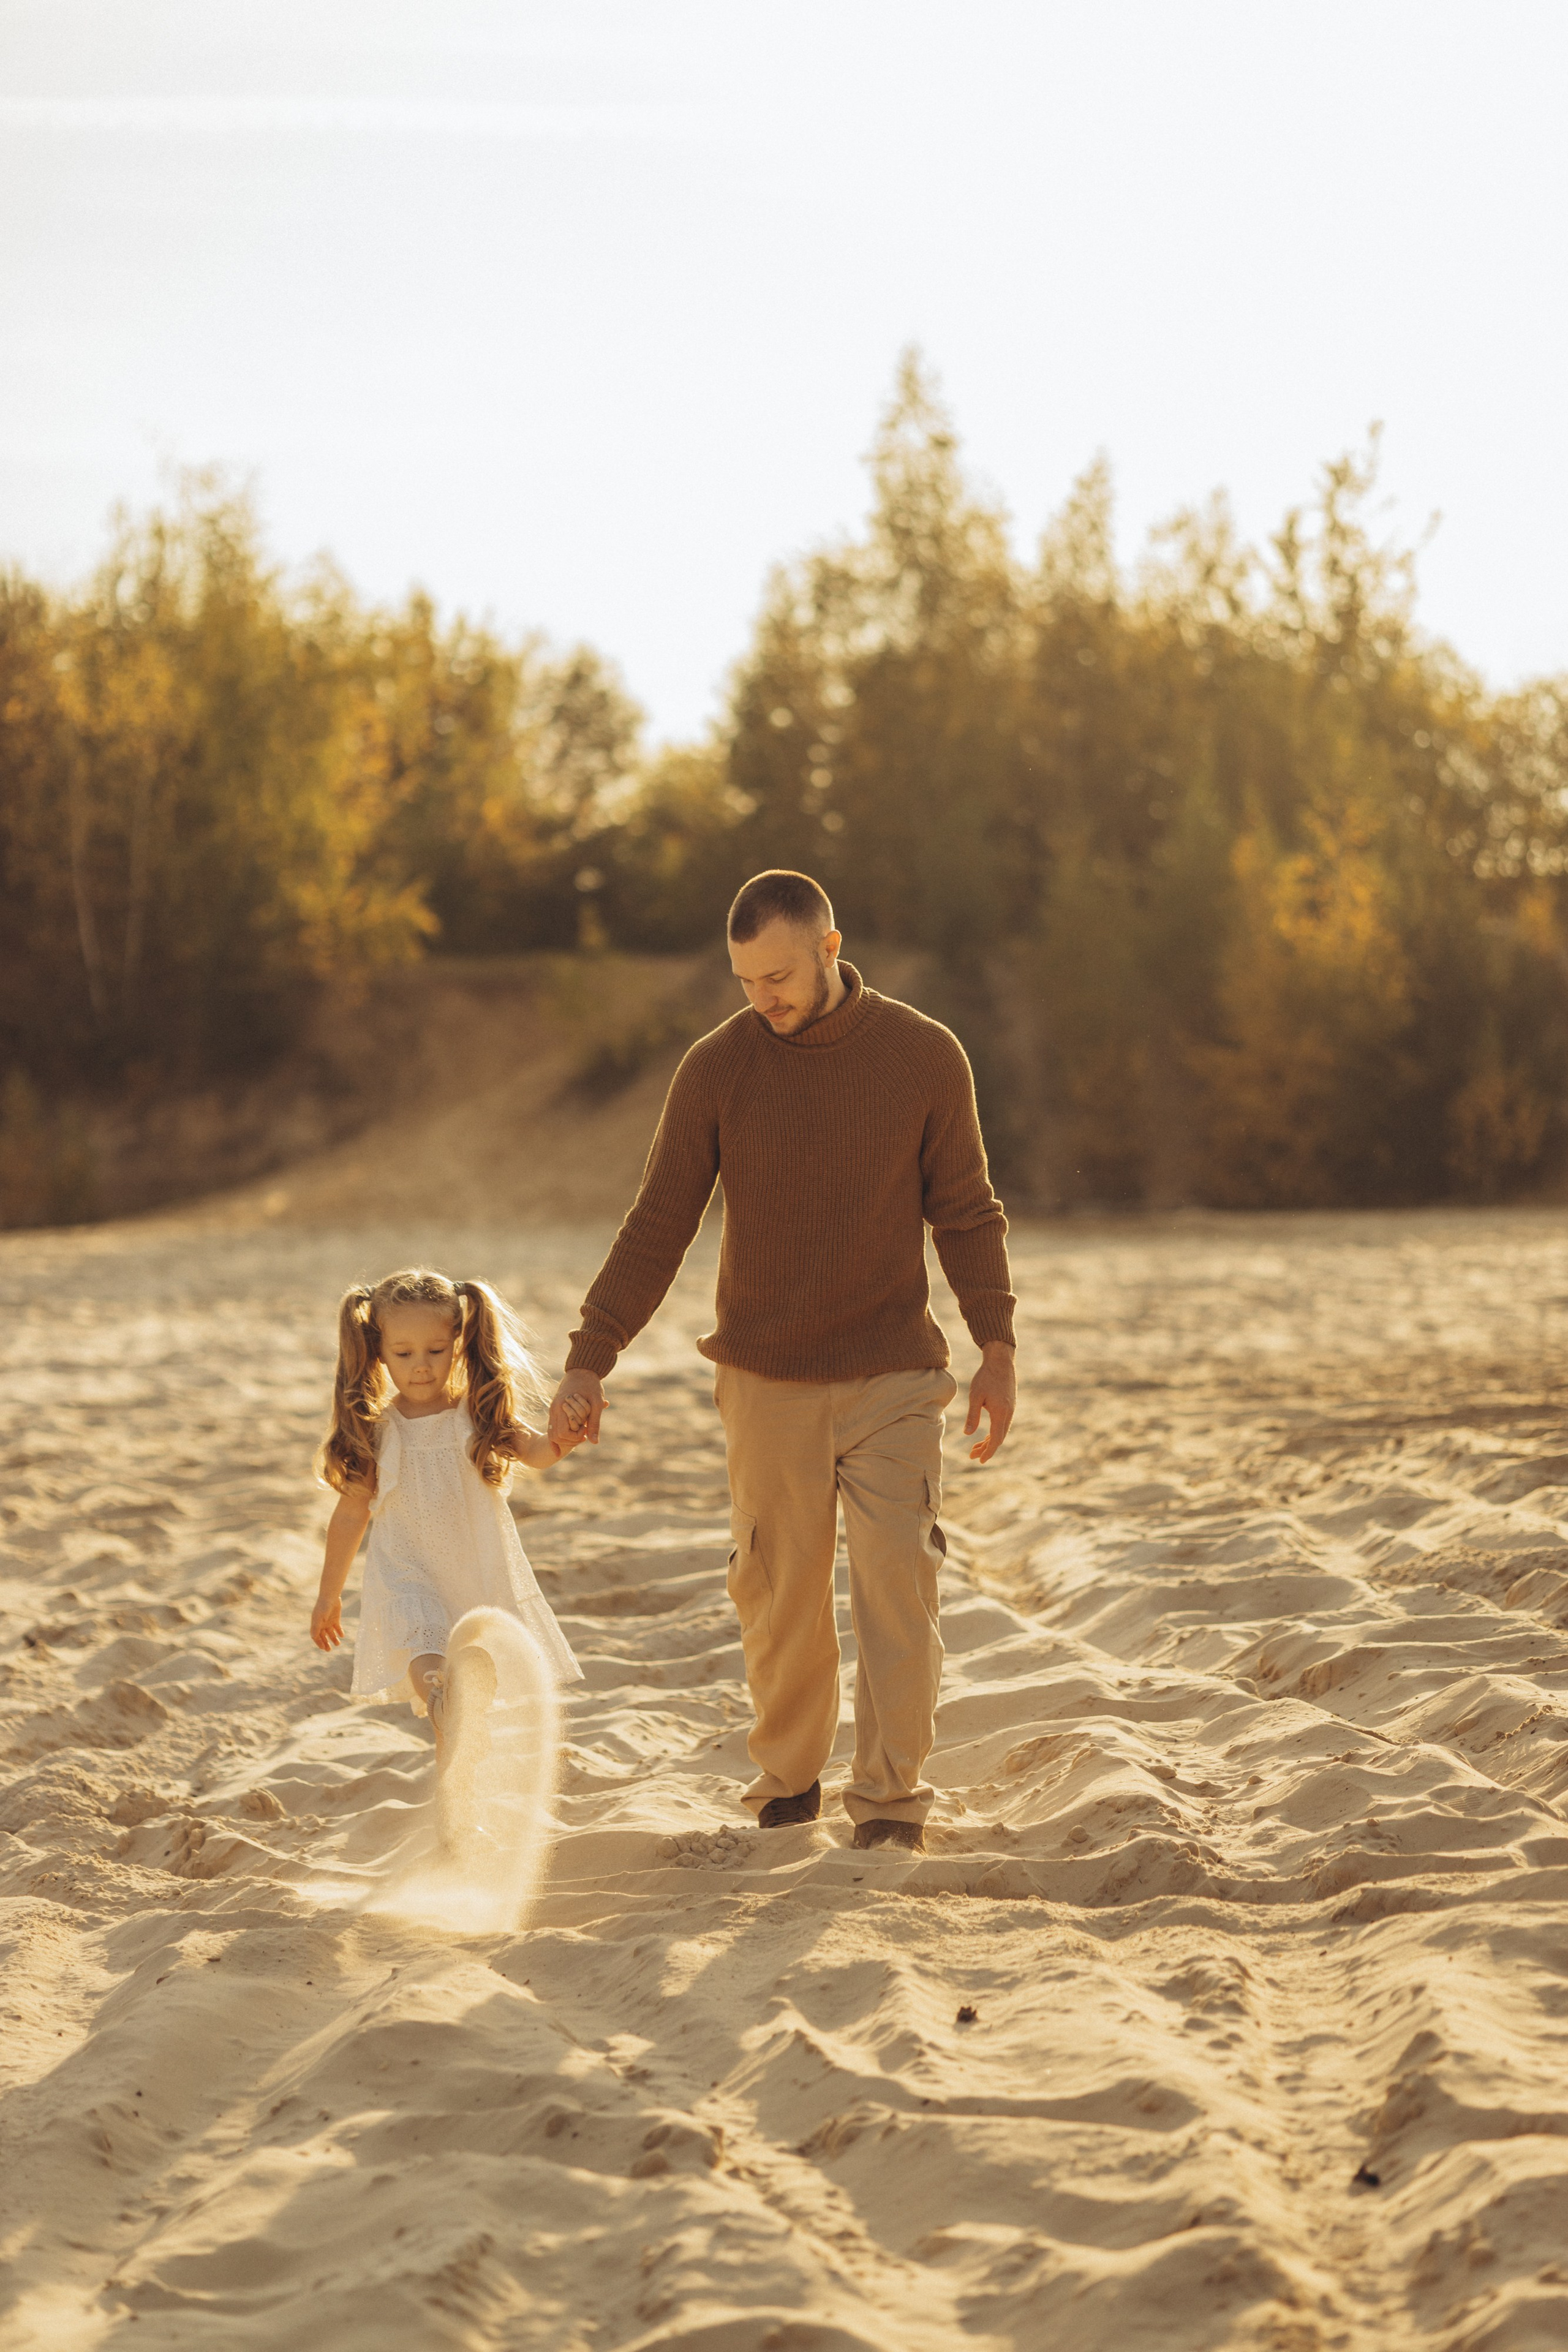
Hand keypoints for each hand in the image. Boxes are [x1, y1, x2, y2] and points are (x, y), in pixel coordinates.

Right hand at [311, 1595, 342, 1649]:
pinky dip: (339, 1632)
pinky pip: (337, 1628)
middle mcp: (321, 1624)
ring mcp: (328, 1622)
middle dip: (325, 1643)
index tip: (323, 1648)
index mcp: (315, 1624)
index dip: (319, 1643)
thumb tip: (313, 1637)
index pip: (316, 1636)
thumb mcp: (319, 1617)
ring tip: (338, 1644)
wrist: (331, 1596)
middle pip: (323, 1636)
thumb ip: (316, 1627)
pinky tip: (342, 1635)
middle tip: (329, 1650)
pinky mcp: (335, 1619)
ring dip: (333, 1639)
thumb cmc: (323, 1606)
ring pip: (331, 1633)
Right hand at [550, 1369, 606, 1447]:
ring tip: (579, 1434)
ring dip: (564, 1438)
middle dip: (569, 1440)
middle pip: (554, 1436)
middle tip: (583, 1434)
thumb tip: (594, 1442)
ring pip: (551, 1433)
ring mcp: (553, 1409)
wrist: (582, 1369)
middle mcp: (554, 1409)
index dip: (575, 1437)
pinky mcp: (555, 1409)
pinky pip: (552, 1427)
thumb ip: (594, 1423)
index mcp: (561, 1407)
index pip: (562, 1433)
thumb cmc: (591, 1385)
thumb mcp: (596, 1403)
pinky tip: (558, 1449)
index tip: (586, 1431)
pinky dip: (556, 1437)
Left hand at [964, 1342, 1015, 1462]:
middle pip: (999, 1438)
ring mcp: (1010, 1409)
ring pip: (1001, 1431)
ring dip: (989, 1441)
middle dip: (986, 1449)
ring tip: (975, 1447)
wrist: (1000, 1361)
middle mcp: (1008, 1413)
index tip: (979, 1460)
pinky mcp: (1009, 1405)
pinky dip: (994, 1432)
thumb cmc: (985, 1377)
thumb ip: (972, 1416)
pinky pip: (1003, 1424)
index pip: (995, 1439)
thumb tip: (967, 1434)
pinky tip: (985, 1434)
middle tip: (972, 1455)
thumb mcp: (975, 1396)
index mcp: (1001, 1413)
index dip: (988, 1451)